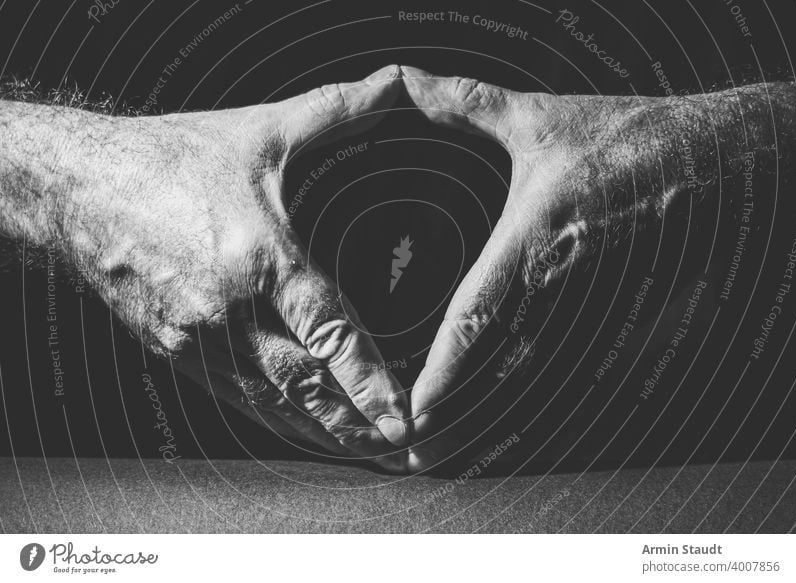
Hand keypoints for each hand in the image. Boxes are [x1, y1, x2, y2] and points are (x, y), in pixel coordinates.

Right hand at [4, 66, 411, 469]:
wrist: (80, 186)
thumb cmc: (171, 158)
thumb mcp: (259, 130)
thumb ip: (336, 110)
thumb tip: (396, 83)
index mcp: (260, 256)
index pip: (328, 331)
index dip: (368, 379)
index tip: (401, 415)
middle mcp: (230, 308)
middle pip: (304, 383)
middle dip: (354, 421)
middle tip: (398, 448)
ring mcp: (198, 337)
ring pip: (270, 399)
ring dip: (318, 430)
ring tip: (361, 450)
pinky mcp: (176, 348)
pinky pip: (233, 394)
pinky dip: (274, 417)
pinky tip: (300, 429)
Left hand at [401, 67, 776, 469]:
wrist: (724, 161)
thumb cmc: (632, 138)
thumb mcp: (543, 118)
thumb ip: (467, 104)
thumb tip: (404, 82)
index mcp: (536, 238)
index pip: (477, 316)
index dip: (443, 370)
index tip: (415, 410)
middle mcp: (566, 285)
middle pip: (505, 373)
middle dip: (461, 420)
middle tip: (420, 458)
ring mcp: (606, 310)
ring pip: (546, 386)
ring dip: (501, 430)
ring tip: (460, 464)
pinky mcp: (638, 322)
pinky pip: (590, 378)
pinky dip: (552, 411)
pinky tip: (523, 437)